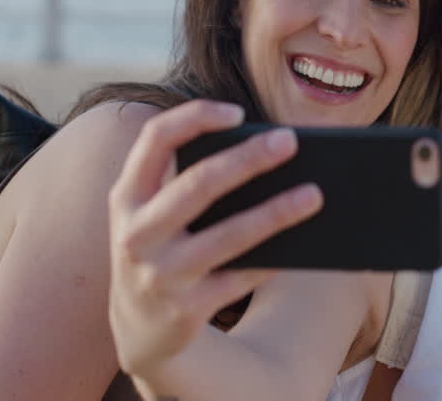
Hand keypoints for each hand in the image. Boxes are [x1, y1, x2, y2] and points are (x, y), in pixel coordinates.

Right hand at [107, 100, 322, 389]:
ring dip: (276, 212)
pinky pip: (242, 277)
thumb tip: (268, 155)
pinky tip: (303, 240)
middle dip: (247, 159)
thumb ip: (188, 183)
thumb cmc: (164, 248)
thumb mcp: (155, 214)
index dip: (195, 117)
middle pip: (198, 183)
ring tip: (314, 194)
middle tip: (289, 140)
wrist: (140, 330)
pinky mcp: (186, 310)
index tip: (237, 112)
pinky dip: (274, 257)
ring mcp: (159, 275)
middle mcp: (136, 234)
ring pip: (228, 236)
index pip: (154, 139)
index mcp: (127, 197)